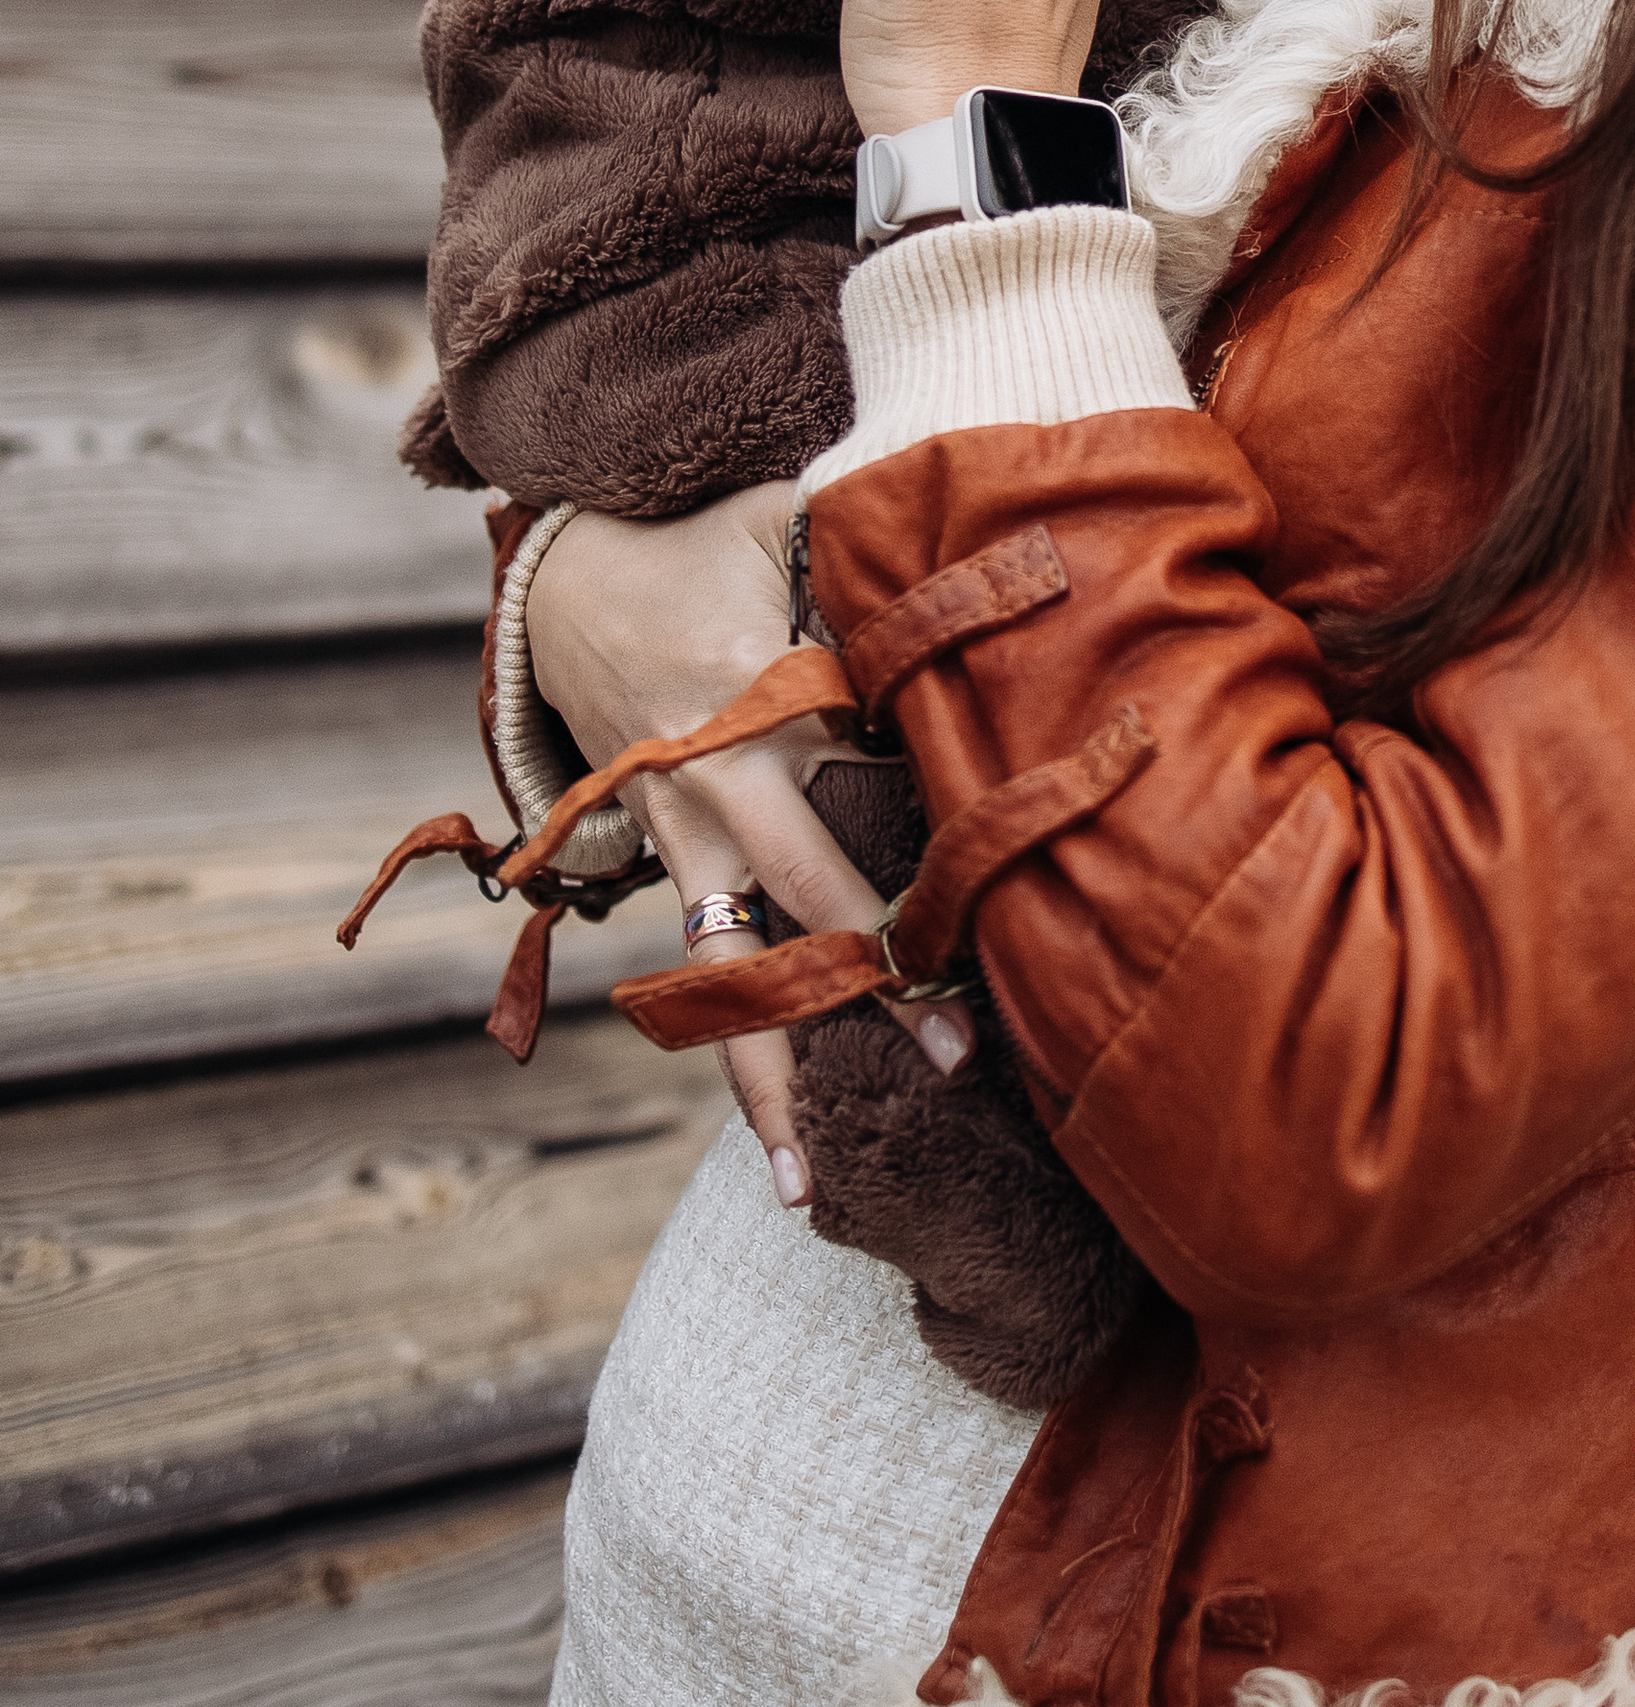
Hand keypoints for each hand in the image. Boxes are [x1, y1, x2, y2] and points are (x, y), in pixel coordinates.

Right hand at [524, 486, 974, 1206]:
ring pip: (727, 970)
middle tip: (961, 1055)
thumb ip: (870, 545)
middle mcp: (710, 776)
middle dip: (878, 977)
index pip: (857, 770)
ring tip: (812, 1188)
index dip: (928, 834)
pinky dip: (730, 1051)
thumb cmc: (699, 538)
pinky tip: (777, 1147)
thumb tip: (989, 562)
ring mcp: (677, 832)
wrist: (559, 578)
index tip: (1004, 897)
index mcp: (747, 683)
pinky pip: (700, 969)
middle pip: (804, 891)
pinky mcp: (661, 859)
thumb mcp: (779, 518)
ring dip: (770, 1074)